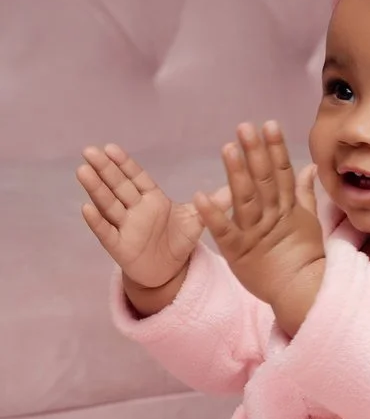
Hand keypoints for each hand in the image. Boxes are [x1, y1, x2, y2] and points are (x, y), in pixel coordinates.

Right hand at [77, 144, 230, 288]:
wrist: (169, 271)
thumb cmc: (178, 240)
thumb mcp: (197, 219)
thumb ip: (215, 201)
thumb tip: (239, 182)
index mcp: (151, 198)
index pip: (135, 177)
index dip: (123, 163)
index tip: (110, 147)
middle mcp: (134, 209)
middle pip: (117, 186)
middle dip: (104, 169)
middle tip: (89, 150)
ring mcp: (124, 227)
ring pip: (108, 204)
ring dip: (95, 189)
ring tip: (82, 171)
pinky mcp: (119, 247)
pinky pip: (106, 233)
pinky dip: (97, 221)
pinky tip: (86, 208)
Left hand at [194, 121, 324, 306]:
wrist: (301, 291)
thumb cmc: (304, 258)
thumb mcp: (308, 222)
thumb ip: (304, 193)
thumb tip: (309, 167)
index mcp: (288, 208)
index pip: (281, 172)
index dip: (275, 148)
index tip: (269, 125)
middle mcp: (272, 216)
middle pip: (263, 180)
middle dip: (255, 152)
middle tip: (245, 127)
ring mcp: (255, 233)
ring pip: (245, 199)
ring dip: (236, 174)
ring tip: (228, 148)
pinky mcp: (238, 251)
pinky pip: (224, 231)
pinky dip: (212, 215)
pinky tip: (200, 196)